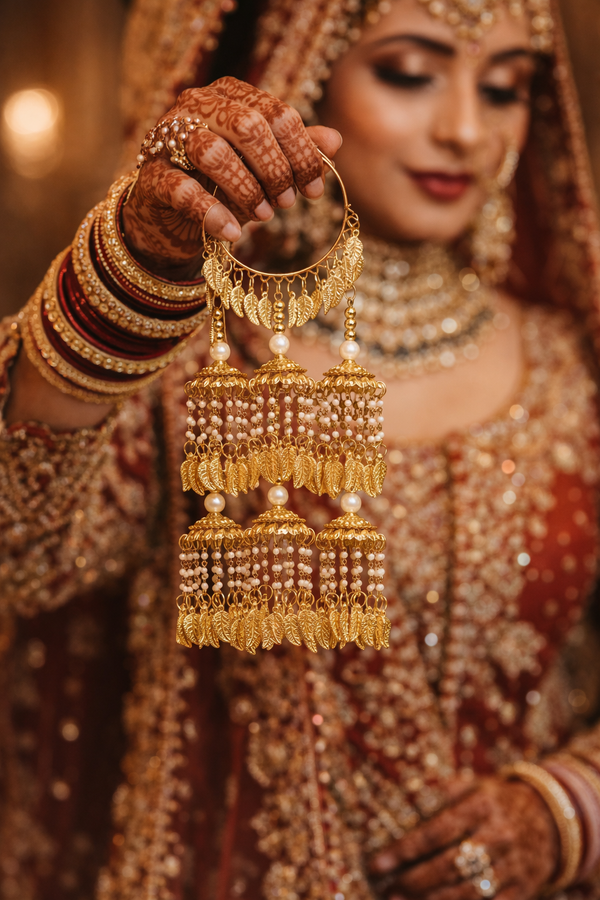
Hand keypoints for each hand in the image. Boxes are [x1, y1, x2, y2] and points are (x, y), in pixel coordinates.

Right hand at [122, 76, 341, 277]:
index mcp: (229, 97)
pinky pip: (182, 191)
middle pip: (246, 126)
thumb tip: (335, 141)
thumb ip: (293, 151)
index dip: (301, 153)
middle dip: (274, 169)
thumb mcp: (261, 169)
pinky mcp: (151, 176)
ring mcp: (167, 139)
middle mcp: (196, 107)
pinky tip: (233, 233)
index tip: (314, 190)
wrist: (168, 216)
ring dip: (245, 188)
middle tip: (287, 203)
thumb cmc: (220, 185)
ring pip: (211, 151)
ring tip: (263, 217)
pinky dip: (213, 214)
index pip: (276, 113)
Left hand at [369, 778, 558, 899]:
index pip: (437, 831)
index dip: (405, 850)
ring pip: (470, 892)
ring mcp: (513, 866)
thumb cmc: (498, 800)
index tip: (378, 864)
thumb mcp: (475, 785)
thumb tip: (408, 798)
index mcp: (482, 806)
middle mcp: (498, 836)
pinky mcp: (525, 889)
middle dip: (416, 881)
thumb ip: (444, 792)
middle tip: (389, 891)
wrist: (553, 819)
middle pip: (451, 865)